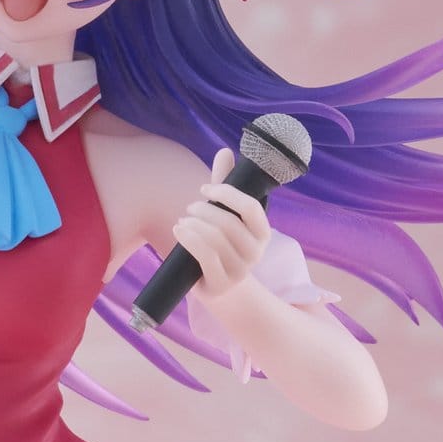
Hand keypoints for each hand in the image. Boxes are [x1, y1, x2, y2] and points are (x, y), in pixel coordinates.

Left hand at [168, 150, 273, 307]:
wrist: (221, 290)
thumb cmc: (222, 247)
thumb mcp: (225, 217)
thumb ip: (225, 187)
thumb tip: (225, 151)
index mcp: (262, 234)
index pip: (251, 208)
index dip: (227, 194)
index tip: (205, 189)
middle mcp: (255, 254)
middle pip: (229, 223)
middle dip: (204, 210)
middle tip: (190, 207)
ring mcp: (239, 271)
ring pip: (215, 239)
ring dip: (194, 224)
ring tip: (183, 221)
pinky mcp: (221, 284)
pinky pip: (205, 256)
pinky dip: (189, 239)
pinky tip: (179, 230)